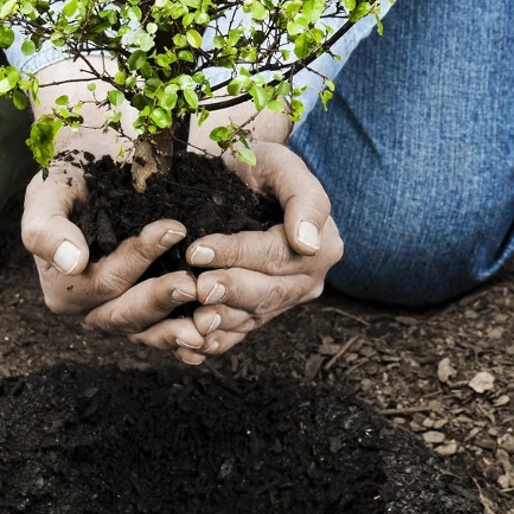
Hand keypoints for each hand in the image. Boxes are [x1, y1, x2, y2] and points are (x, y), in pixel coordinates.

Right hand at [17, 59, 202, 349]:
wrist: (94, 169)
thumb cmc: (70, 178)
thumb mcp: (48, 192)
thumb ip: (47, 228)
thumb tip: (73, 262)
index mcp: (63, 288)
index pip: (103, 282)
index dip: (136, 260)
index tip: (172, 229)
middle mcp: (89, 310)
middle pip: (125, 315)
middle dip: (160, 299)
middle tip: (193, 282)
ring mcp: (119, 315)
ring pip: (148, 332)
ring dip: (178, 329)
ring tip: (211, 318)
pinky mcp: (146, 314)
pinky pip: (165, 333)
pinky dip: (187, 338)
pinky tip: (213, 336)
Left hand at [155, 138, 340, 363]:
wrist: (241, 181)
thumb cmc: (260, 166)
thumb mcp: (282, 165)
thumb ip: (304, 198)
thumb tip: (308, 244)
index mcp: (322, 245)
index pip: (277, 254)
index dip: (237, 254)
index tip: (198, 249)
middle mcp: (307, 279)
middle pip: (268, 292)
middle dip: (230, 291)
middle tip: (197, 287)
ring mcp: (283, 300)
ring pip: (253, 317)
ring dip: (222, 322)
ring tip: (194, 321)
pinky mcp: (259, 313)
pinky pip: (240, 333)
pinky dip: (216, 342)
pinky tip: (191, 347)